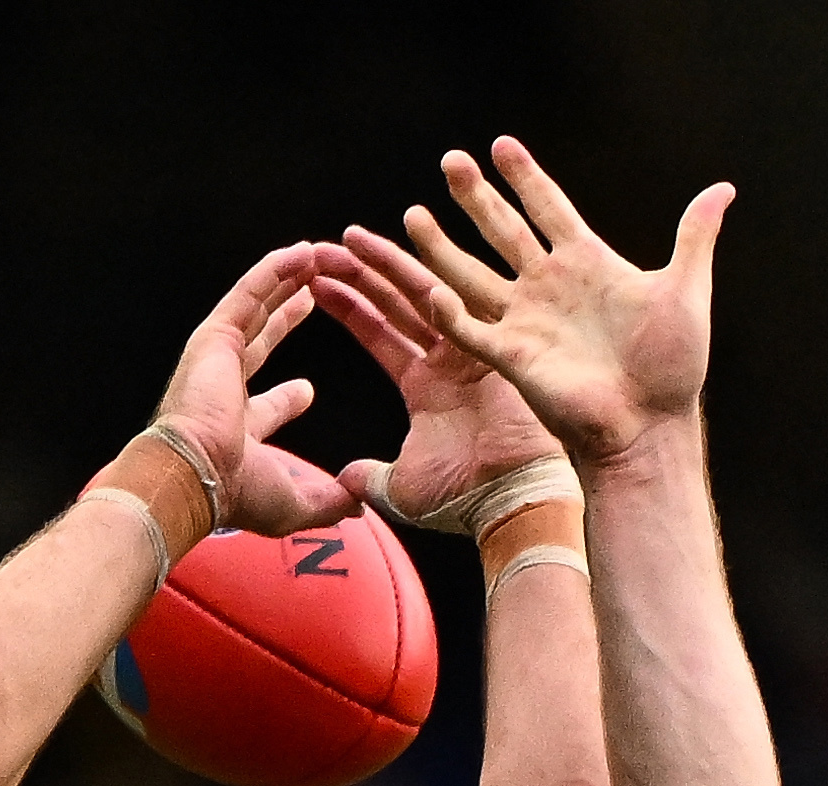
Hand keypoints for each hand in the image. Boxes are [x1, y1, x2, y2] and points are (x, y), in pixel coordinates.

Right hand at [153, 246, 360, 537]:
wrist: (199, 474)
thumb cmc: (237, 494)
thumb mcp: (295, 503)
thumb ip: (330, 502)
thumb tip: (358, 506)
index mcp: (238, 429)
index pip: (267, 406)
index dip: (291, 397)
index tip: (310, 388)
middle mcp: (224, 387)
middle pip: (264, 340)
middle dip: (294, 317)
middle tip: (322, 298)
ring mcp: (217, 356)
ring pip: (260, 308)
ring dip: (290, 283)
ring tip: (321, 259)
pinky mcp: (216, 334)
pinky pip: (250, 293)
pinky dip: (275, 272)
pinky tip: (302, 253)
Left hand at [311, 232, 565, 521]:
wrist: (510, 504)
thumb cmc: (463, 500)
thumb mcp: (401, 489)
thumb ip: (370, 478)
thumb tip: (344, 482)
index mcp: (424, 385)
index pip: (379, 333)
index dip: (349, 307)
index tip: (316, 285)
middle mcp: (445, 360)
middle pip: (396, 302)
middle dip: (360, 273)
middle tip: (324, 248)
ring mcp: (469, 348)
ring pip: (420, 292)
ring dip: (385, 264)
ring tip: (349, 239)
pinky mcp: (491, 347)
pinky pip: (456, 305)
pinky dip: (429, 281)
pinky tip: (399, 254)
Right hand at [377, 136, 732, 469]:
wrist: (651, 427)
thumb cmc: (671, 368)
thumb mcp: (686, 290)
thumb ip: (695, 236)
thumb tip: (724, 190)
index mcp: (586, 264)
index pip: (548, 207)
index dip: (526, 177)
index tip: (502, 146)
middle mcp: (550, 287)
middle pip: (503, 230)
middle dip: (476, 196)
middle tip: (451, 161)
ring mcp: (528, 321)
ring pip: (473, 274)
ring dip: (443, 247)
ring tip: (413, 214)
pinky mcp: (514, 358)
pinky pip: (472, 331)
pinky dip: (450, 314)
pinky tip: (431, 289)